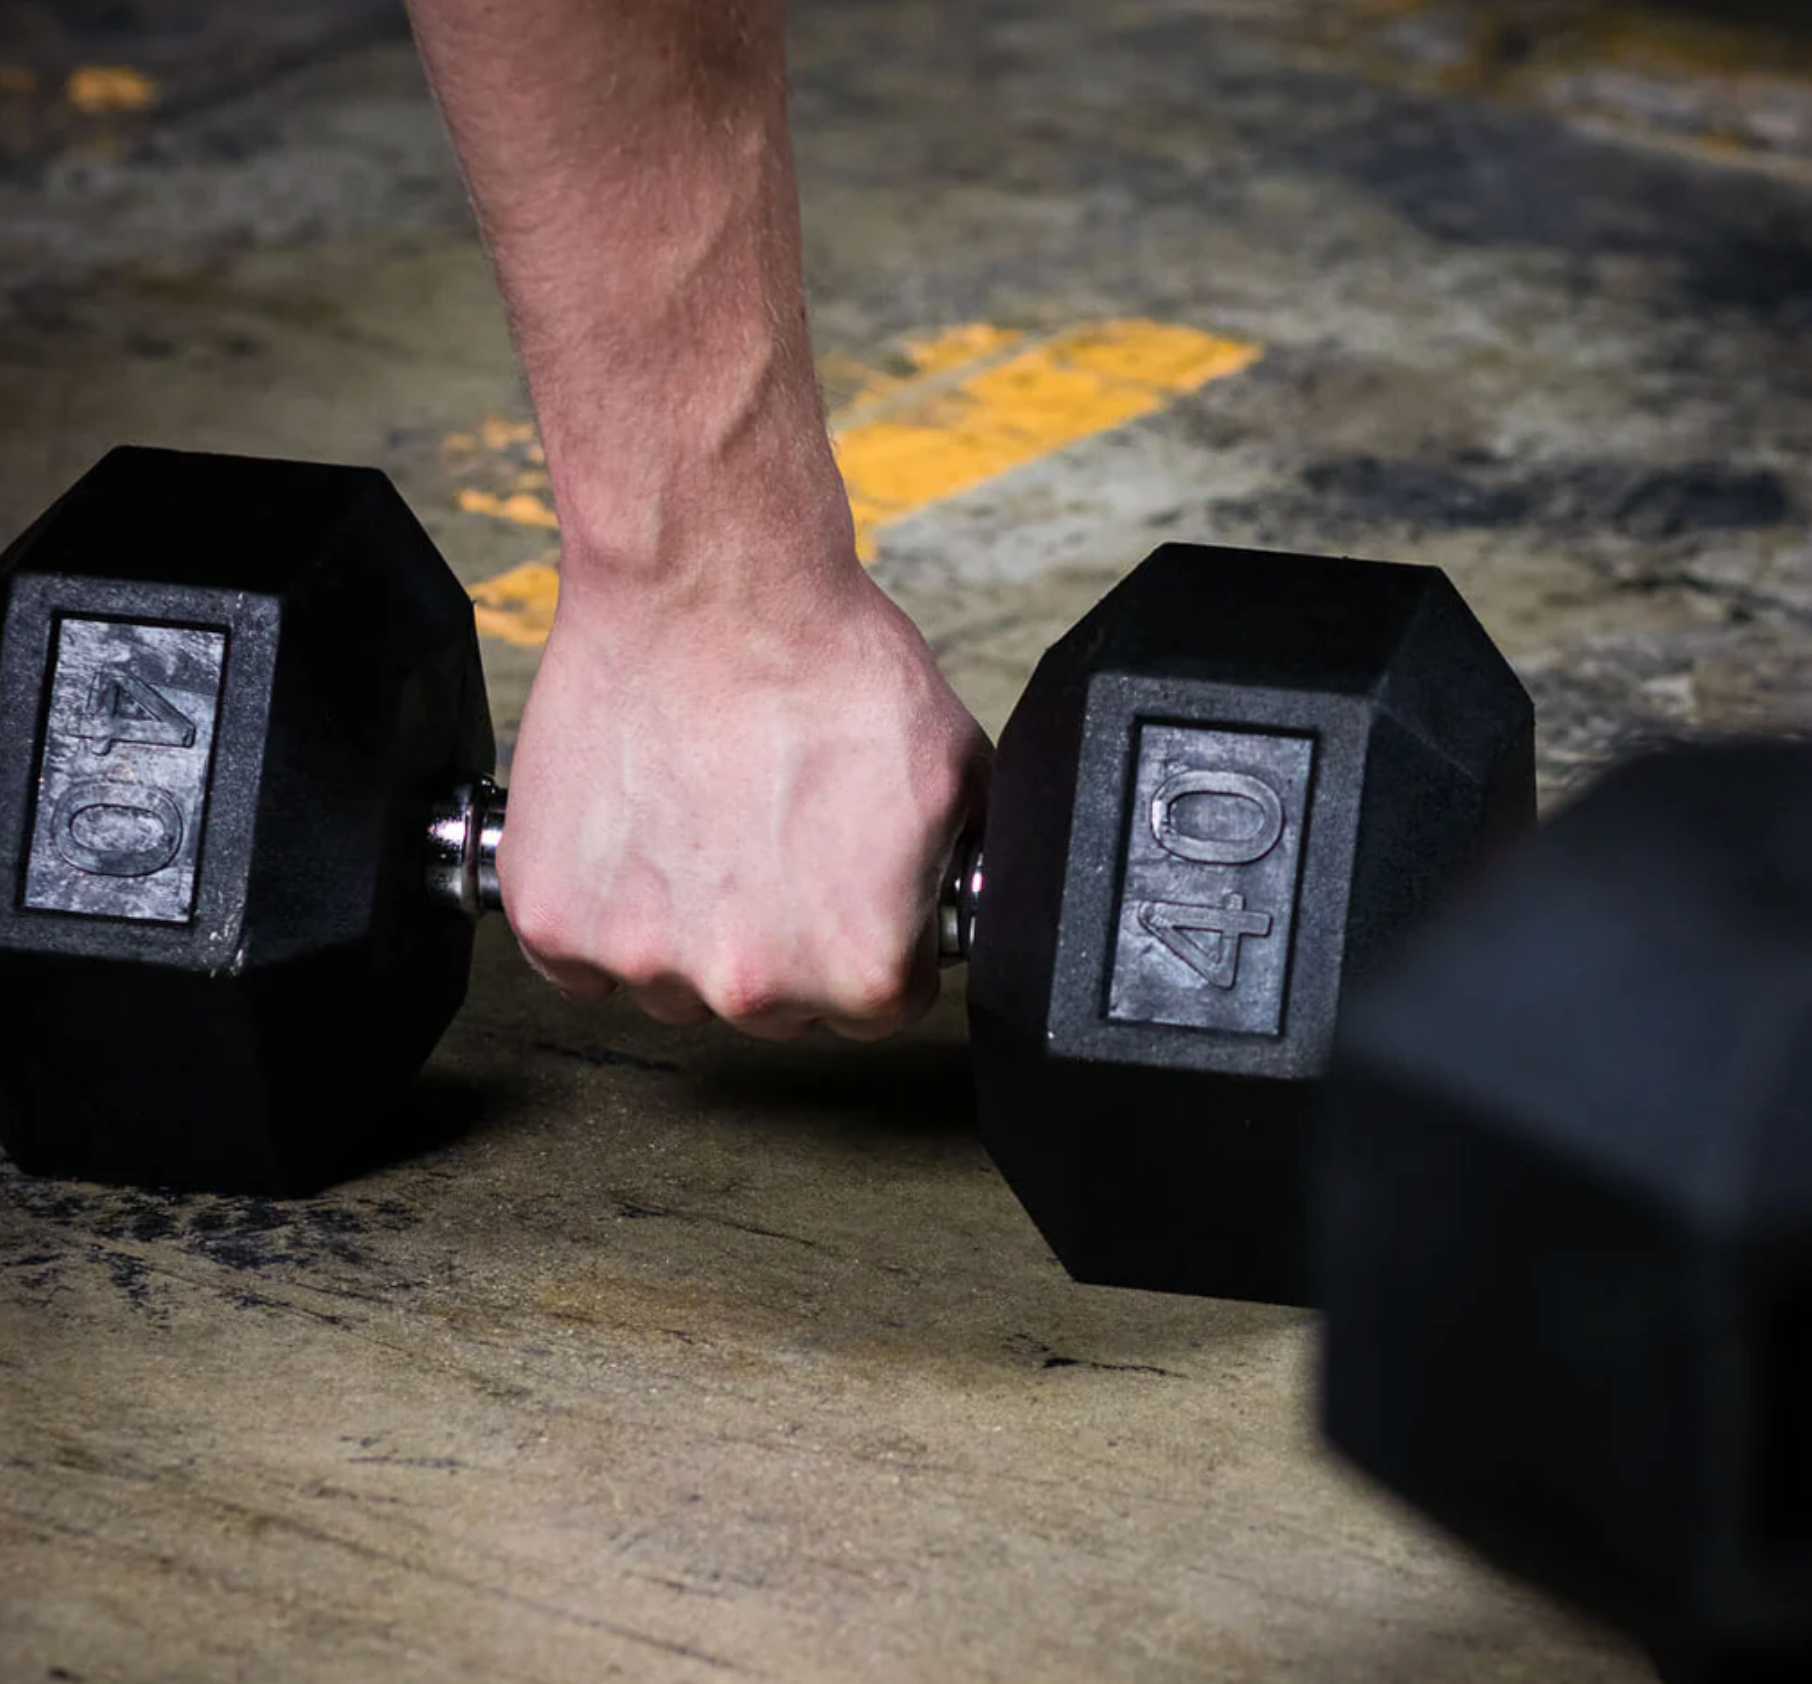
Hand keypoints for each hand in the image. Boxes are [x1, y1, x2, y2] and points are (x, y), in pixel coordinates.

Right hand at [497, 498, 991, 1040]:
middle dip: (780, 933)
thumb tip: (953, 905)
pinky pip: (579, 956)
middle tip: (769, 834)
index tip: (845, 886)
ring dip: (687, 923)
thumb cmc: (824, 661)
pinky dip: (603, 906)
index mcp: (860, 968)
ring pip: (673, 981)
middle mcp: (749, 985)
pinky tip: (639, 830)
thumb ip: (957, 871)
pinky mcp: (556, 920)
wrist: (706, 582)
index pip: (877, 1003)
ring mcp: (642, 958)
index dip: (870, 936)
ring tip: (701, 816)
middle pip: (773, 1001)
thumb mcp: (956, 773)